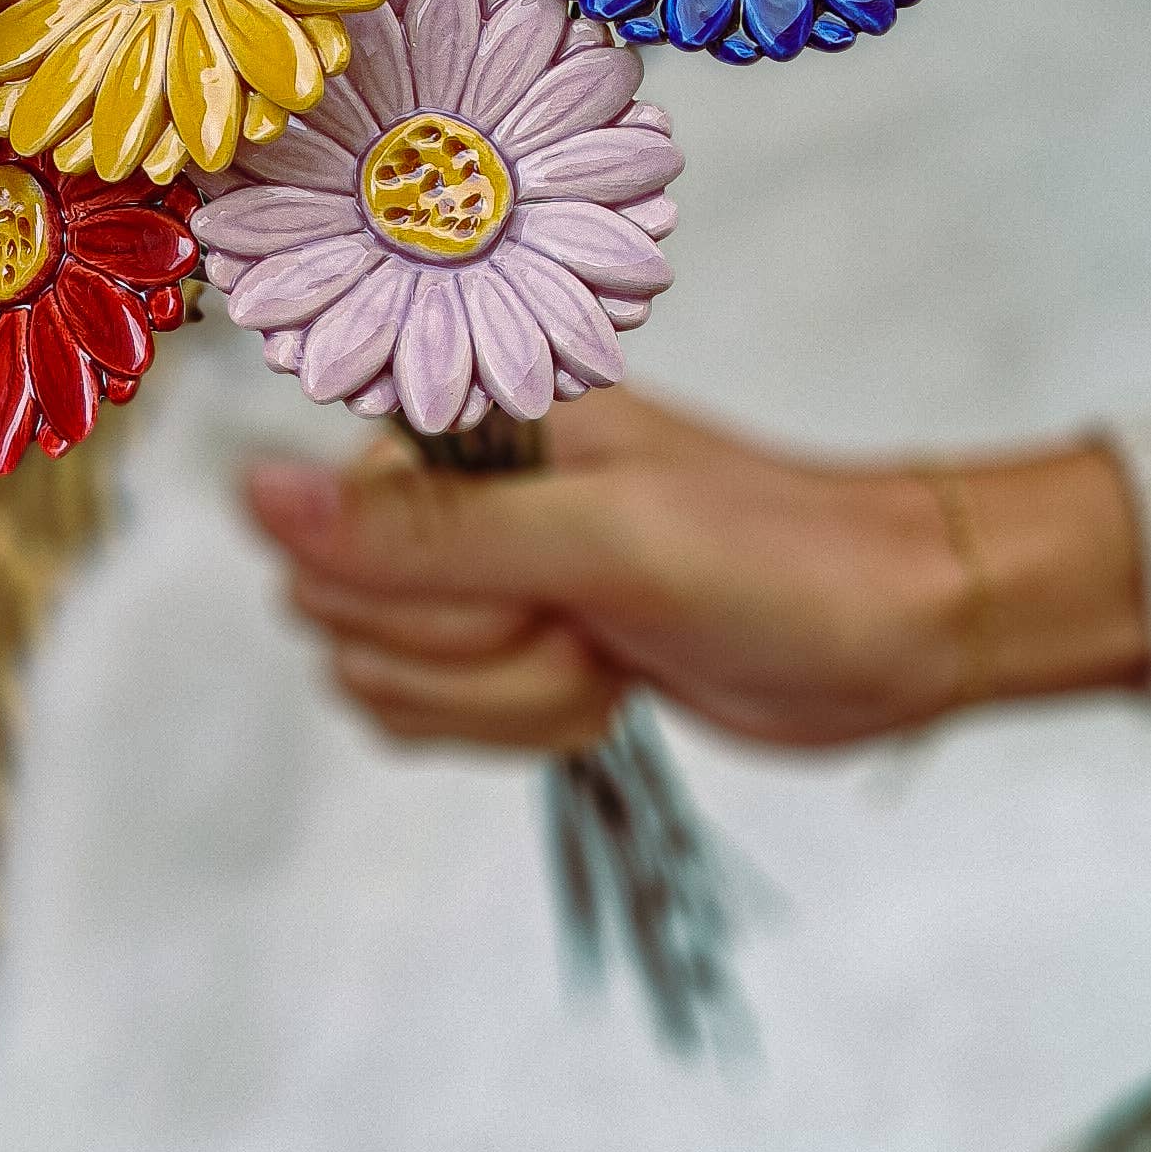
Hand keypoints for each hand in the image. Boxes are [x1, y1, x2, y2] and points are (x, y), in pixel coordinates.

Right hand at [241, 389, 1150, 758]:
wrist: (900, 628)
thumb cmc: (781, 562)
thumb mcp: (602, 544)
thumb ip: (423, 531)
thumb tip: (250, 494)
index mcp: (460, 424)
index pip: (326, 538)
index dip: (428, 596)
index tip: (543, 584)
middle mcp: (451, 490)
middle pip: (344, 621)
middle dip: (476, 657)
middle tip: (592, 617)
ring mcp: (480, 574)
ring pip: (383, 685)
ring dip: (507, 701)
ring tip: (609, 651)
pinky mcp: (508, 649)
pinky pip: (430, 720)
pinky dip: (519, 728)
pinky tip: (605, 684)